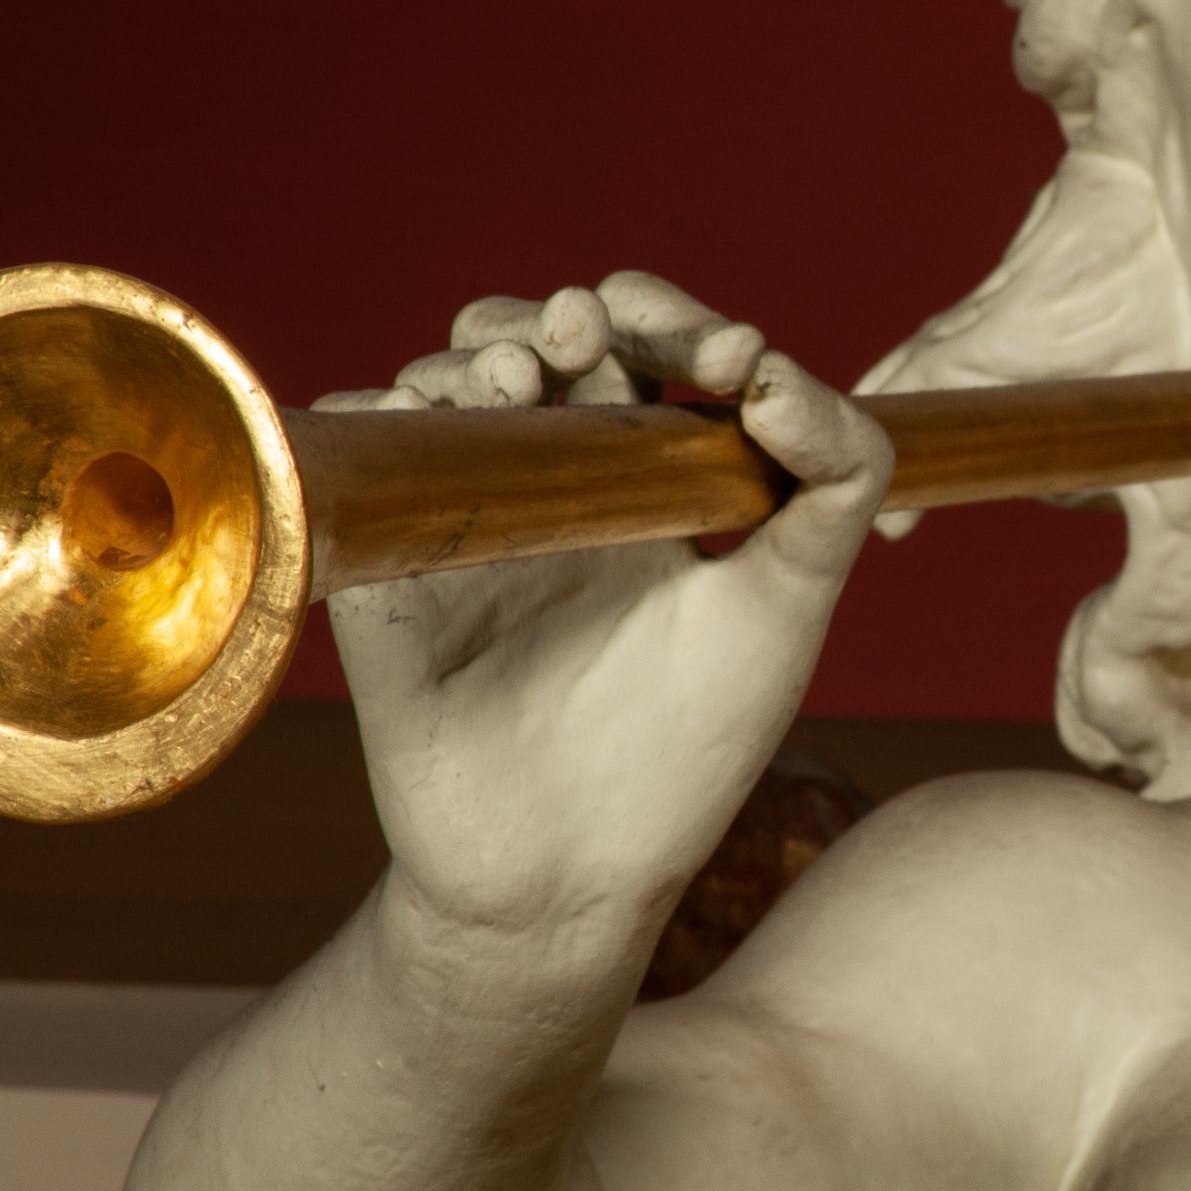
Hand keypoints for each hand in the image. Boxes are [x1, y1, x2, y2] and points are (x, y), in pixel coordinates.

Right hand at [317, 274, 893, 930]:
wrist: (579, 873)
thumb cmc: (690, 743)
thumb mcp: (790, 605)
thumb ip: (832, 482)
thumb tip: (779, 370)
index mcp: (644, 477)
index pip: (649, 351)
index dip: (679, 322)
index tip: (732, 355)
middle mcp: (547, 481)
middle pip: (535, 342)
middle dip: (561, 316)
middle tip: (587, 329)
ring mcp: (463, 520)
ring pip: (443, 385)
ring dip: (475, 356)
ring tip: (520, 378)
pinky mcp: (383, 571)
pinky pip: (358, 461)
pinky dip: (379, 416)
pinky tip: (420, 414)